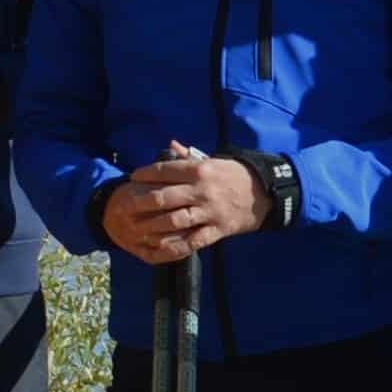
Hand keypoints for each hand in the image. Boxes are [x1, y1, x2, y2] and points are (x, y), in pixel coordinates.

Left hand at [100, 147, 265, 265]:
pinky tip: (159, 247)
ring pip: (176, 220)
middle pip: (166, 197)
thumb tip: (170, 144)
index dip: (146, 174)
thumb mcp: (213, 161)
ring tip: (136, 227)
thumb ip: (189, 156)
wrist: (265, 194)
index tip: (133, 177)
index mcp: (200, 170)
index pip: (166, 171)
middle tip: (126, 205)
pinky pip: (193, 241)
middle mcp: (203, 191)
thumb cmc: (234, 175)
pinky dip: (175, 245)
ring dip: (154, 225)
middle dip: (142, 202)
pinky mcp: (218, 230)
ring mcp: (210, 212)